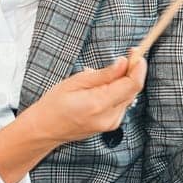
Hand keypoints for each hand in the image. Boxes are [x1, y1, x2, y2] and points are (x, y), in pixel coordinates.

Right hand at [23, 54, 147, 147]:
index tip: (136, 53)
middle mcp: (109, 116)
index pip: (131, 84)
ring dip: (123, 82)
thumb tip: (123, 63)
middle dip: (132, 71)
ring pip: (128, 96)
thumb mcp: (75, 82)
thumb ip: (103, 74)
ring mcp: (111, 123)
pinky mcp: (110, 125)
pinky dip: (117, 92)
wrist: (45, 129)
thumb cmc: (54, 104)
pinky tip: (100, 89)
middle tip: (125, 56)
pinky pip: (121, 104)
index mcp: (99, 104)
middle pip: (133, 90)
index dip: (137, 66)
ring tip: (102, 76)